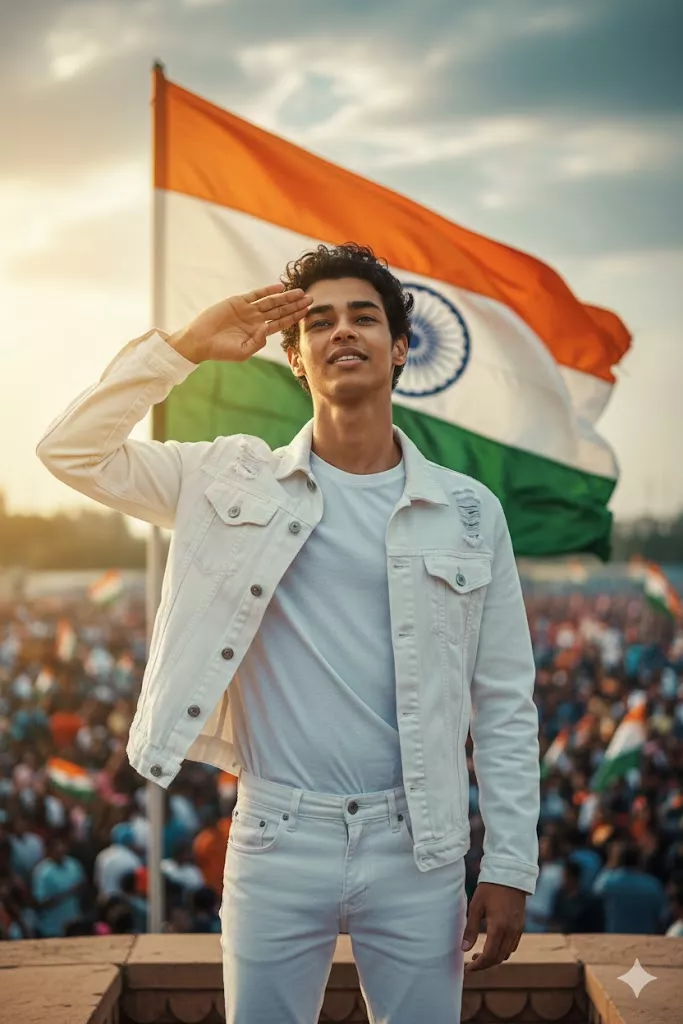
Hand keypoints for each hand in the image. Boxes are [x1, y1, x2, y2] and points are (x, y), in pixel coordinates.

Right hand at [168, 284, 312, 363]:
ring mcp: (247, 310)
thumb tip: (268, 330)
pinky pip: (255, 295)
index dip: (294, 317)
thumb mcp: (243, 352)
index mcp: (258, 332)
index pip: (280, 323)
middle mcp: (255, 319)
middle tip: (311, 299)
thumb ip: (257, 343)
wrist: (200, 341)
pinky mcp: (238, 302)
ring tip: (300, 292)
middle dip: (295, 305)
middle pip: (280, 310)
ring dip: (285, 297)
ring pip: (271, 301)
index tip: (307, 312)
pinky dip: (267, 291)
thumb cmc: (221, 350)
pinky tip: (279, 288)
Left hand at [461, 882, 525, 971]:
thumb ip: (470, 929)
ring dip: (494, 958)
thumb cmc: (489, 888)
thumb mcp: (476, 906)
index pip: (489, 956)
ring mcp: (518, 929)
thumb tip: (464, 949)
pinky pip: (513, 945)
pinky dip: (503, 950)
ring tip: (480, 953)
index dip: (478, 965)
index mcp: (498, 927)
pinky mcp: (521, 925)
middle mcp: (510, 931)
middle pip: (498, 958)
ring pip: (507, 953)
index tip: (468, 968)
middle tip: (471, 962)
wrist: (510, 874)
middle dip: (485, 964)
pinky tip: (493, 944)